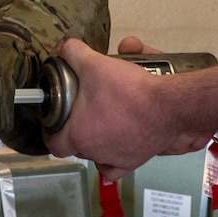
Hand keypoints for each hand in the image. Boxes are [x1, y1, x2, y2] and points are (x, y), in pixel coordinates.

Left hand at [46, 39, 210, 175]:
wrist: (168, 105)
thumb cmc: (130, 91)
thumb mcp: (95, 64)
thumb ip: (73, 53)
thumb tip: (63, 48)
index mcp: (78, 135)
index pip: (53, 144)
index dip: (49, 132)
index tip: (52, 122)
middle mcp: (95, 151)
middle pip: (74, 148)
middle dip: (72, 132)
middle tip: (76, 116)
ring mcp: (115, 158)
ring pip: (94, 156)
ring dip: (92, 144)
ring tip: (94, 127)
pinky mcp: (134, 161)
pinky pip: (114, 168)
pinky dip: (110, 161)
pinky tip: (111, 150)